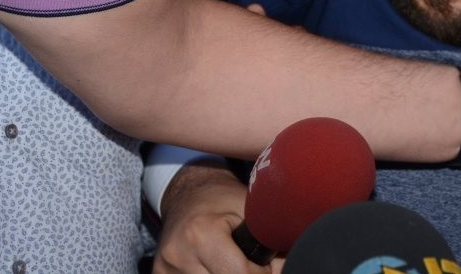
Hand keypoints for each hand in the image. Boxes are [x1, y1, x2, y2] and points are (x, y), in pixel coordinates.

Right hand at [153, 162, 281, 273]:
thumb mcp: (252, 209)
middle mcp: (177, 255)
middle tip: (254, 265)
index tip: (268, 265)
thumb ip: (272, 238)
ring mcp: (165, 270)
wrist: (187, 195)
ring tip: (236, 264)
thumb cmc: (223, 200)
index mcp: (200, 234)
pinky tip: (220, 267)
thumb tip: (295, 264)